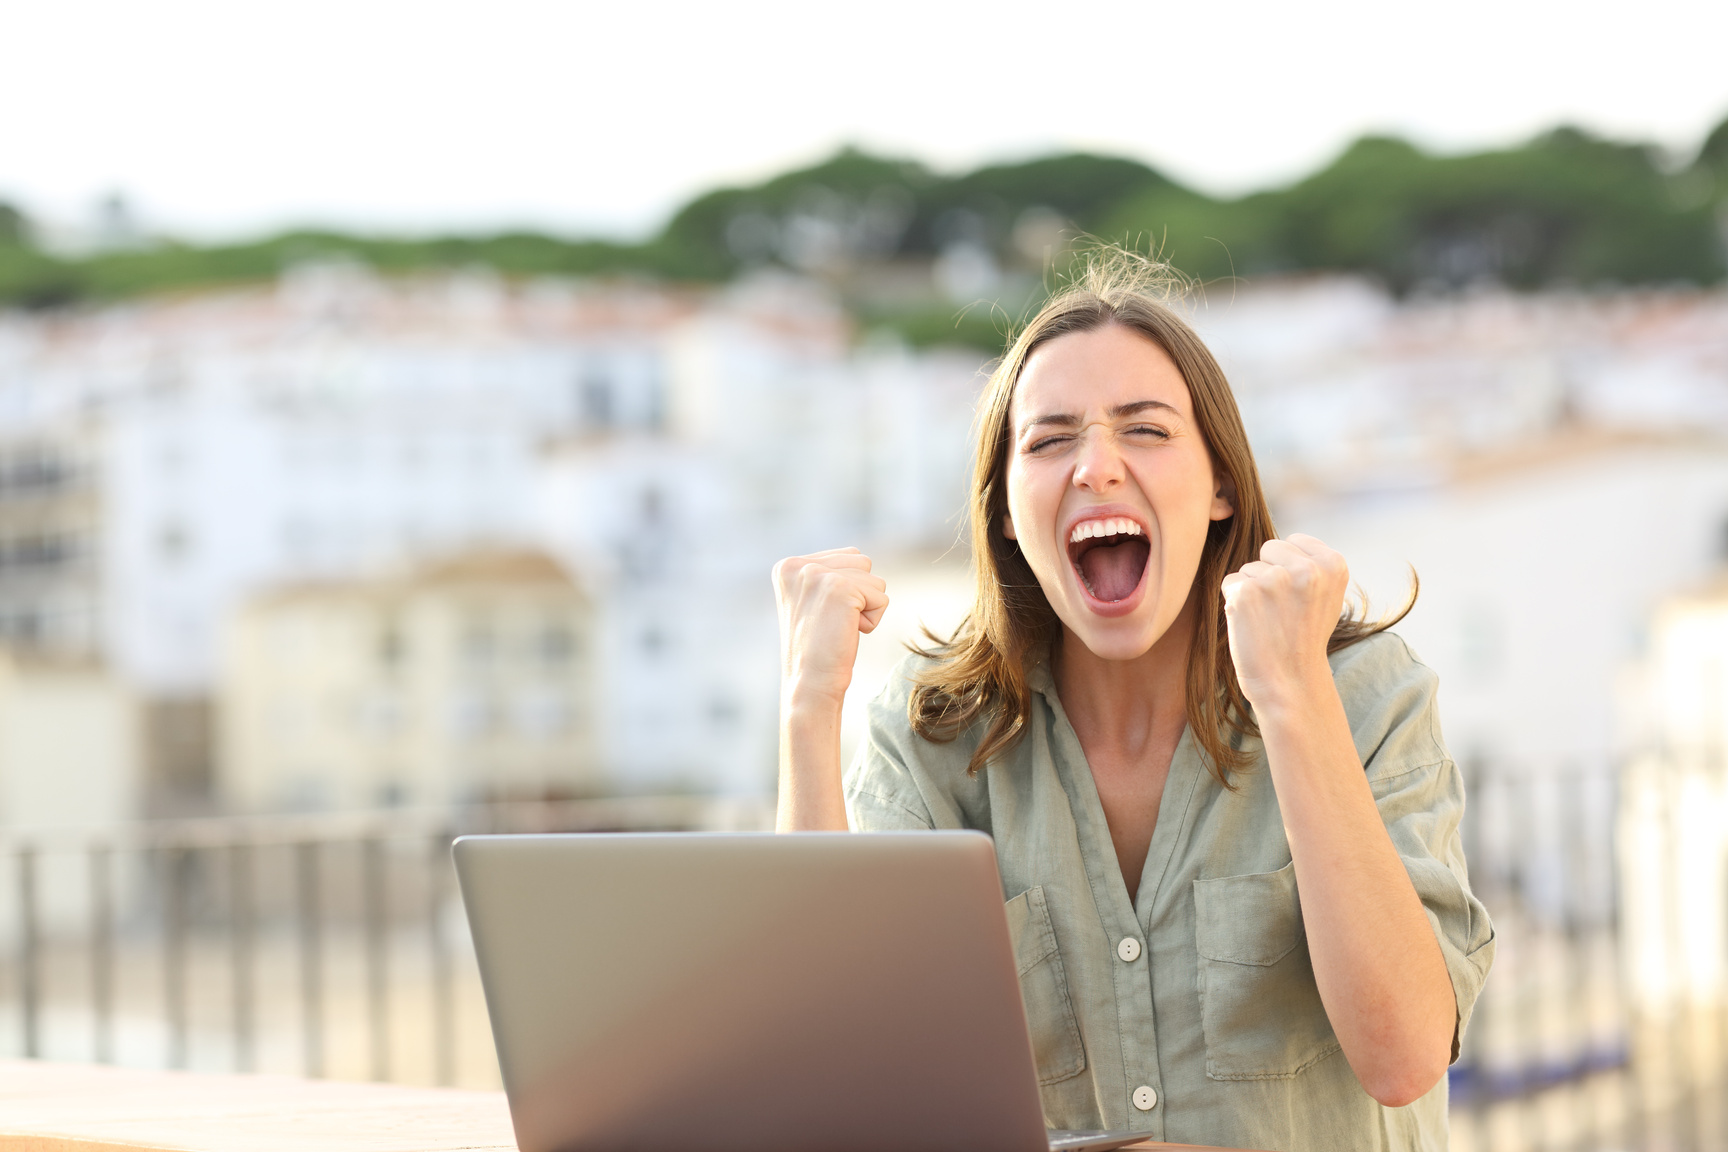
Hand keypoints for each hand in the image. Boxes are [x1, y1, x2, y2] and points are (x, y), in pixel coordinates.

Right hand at [772, 548, 889, 712]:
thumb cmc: (816, 648)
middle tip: (832, 623)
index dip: (846, 591)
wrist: (810, 683)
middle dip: (858, 595)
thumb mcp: (812, 601)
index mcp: (787, 566)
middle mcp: (797, 565)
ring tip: (838, 628)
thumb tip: (859, 556)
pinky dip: (872, 620)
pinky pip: (881, 598)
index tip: (822, 616)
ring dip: (865, 607)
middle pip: (861, 562)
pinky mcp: (839, 588)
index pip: (846, 556)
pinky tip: (847, 633)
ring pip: (874, 579)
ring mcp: (816, 574)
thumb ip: (826, 573)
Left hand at [1219, 533, 1348, 708]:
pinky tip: (1252, 624)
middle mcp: (1307, 568)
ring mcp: (1275, 579)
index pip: (1294, 541)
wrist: (1290, 682)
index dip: (1290, 568)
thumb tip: (1286, 541)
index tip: (1299, 598)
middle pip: (1270, 548)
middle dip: (1270, 573)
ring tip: (1268, 620)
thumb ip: (1313, 563)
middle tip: (1281, 610)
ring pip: (1249, 567)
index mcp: (1333, 564)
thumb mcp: (1326, 596)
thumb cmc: (1303, 638)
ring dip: (1252, 590)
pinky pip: (1230, 582)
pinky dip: (1234, 602)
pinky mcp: (1245, 592)